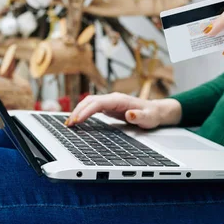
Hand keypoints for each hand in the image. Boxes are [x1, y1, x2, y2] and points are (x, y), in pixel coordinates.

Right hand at [65, 93, 182, 129]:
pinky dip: (82, 113)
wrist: (155, 111)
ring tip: (68, 124)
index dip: (86, 111)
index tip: (77, 120)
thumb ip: (139, 116)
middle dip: (77, 111)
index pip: (98, 103)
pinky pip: (92, 108)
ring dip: (78, 111)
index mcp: (120, 100)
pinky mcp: (108, 107)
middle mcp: (113, 98)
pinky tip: (76, 121)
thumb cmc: (152, 114)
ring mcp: (110, 102)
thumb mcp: (148, 118)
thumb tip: (130, 114)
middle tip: (69, 124)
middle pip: (90, 101)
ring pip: (89, 103)